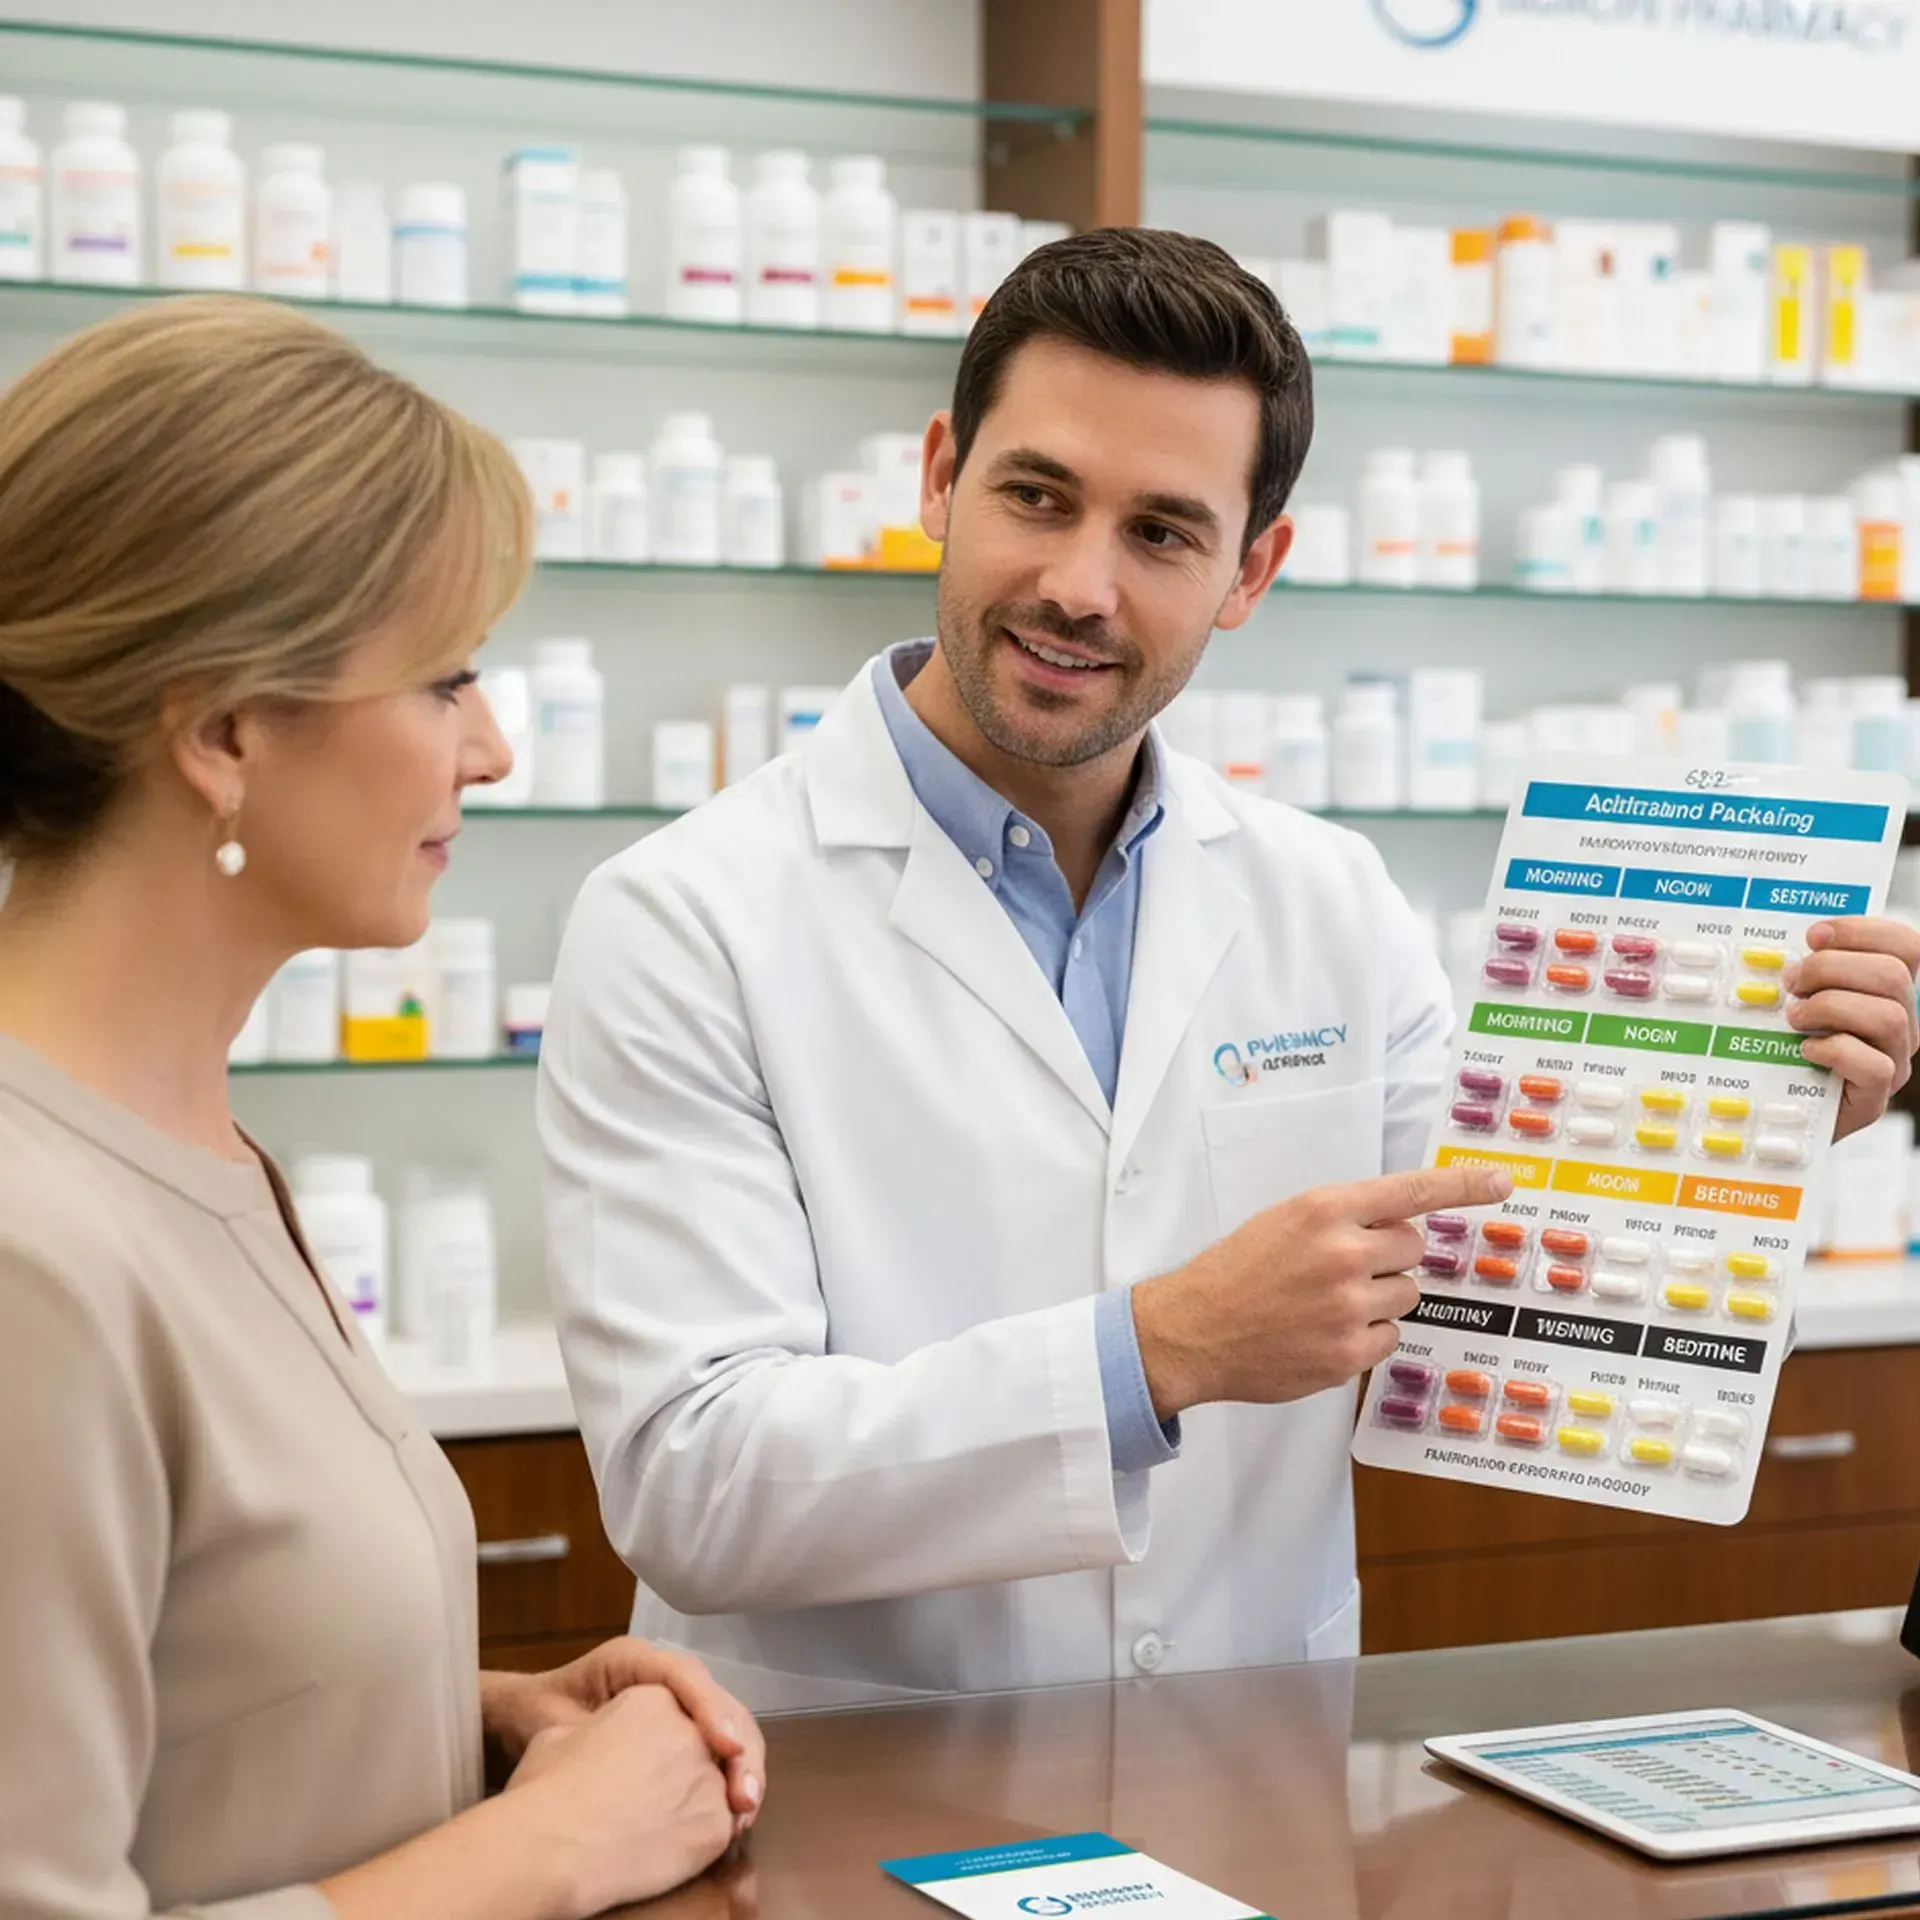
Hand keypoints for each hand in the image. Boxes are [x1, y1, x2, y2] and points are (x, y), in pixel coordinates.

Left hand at [485, 1639, 764, 1828]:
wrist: (522, 1718)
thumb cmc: (533, 1714)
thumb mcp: (551, 1722)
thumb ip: (583, 1734)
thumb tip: (620, 1760)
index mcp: (633, 1660)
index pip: (684, 1675)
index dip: (711, 1709)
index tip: (725, 1749)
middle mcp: (663, 1676)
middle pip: (719, 1700)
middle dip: (739, 1746)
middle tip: (744, 1797)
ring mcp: (677, 1703)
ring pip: (729, 1724)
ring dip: (742, 1766)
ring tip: (744, 1810)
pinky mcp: (681, 1732)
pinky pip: (716, 1748)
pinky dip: (729, 1778)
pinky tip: (733, 1814)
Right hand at [502, 1685, 735, 1918]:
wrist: (556, 1848)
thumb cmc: (548, 1790)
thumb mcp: (560, 1735)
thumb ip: (596, 1729)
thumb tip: (599, 1743)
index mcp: (655, 1695)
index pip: (670, 1711)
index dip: (658, 1739)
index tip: (644, 1763)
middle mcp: (692, 1730)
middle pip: (701, 1744)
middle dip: (688, 1766)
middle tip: (662, 1797)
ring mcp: (709, 1777)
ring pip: (717, 1785)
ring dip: (700, 1799)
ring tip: (666, 1824)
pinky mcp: (717, 1826)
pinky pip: (721, 1827)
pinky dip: (704, 1836)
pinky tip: (677, 1847)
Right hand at [1131, 1163, 1512, 1419]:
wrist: (1192, 1329)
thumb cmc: (1236, 1270)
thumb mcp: (1284, 1219)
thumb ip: (1343, 1218)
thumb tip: (1402, 1224)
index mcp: (1324, 1210)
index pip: (1410, 1192)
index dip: (1462, 1186)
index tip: (1501, 1182)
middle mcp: (1343, 1254)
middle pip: (1415, 1248)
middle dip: (1392, 1256)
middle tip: (1348, 1267)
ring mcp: (1348, 1308)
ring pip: (1406, 1295)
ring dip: (1379, 1298)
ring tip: (1327, 1304)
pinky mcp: (1347, 1354)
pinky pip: (1389, 1339)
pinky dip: (1366, 1337)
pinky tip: (1324, 1333)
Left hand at [1785, 918, 1919, 1140]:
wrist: (1778, 1115)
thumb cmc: (1784, 1050)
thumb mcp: (1794, 1001)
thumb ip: (1801, 973)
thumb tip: (1779, 947)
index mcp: (1888, 993)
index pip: (1906, 946)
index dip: (1862, 930)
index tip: (1813, 935)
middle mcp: (1901, 1025)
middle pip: (1893, 976)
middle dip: (1832, 968)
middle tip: (1791, 983)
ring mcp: (1893, 1062)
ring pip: (1888, 1017)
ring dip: (1830, 1007)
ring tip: (1793, 1017)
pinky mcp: (1874, 1099)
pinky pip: (1874, 1066)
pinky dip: (1835, 1050)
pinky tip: (1805, 1049)